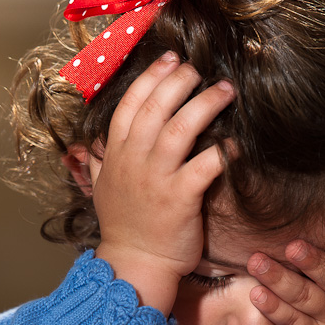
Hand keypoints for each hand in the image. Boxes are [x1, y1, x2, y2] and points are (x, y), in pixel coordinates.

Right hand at [88, 54, 235, 311]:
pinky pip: (205, 165)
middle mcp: (134, 161)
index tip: (171, 59)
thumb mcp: (100, 189)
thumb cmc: (124, 227)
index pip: (131, 104)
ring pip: (180, 128)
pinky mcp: (180, 198)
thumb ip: (96, 162)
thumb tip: (87, 145)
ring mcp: (156, 178)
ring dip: (205, 105)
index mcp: (116, 154)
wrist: (135, 264)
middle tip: (200, 69)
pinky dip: (222, 151)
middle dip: (180, 81)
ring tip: (225, 91)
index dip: (152, 77)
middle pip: (156, 107)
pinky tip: (236, 142)